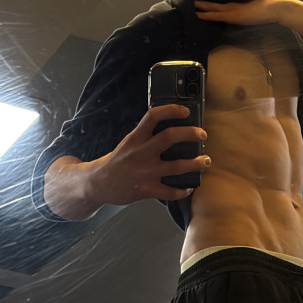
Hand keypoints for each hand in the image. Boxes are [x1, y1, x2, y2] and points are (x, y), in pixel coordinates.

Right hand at [93, 105, 210, 203]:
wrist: (97, 184)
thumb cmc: (116, 163)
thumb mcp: (127, 144)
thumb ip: (145, 137)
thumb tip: (170, 130)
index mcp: (135, 138)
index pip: (153, 116)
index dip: (171, 110)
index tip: (185, 111)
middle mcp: (140, 152)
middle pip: (169, 137)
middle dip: (191, 134)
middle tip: (202, 135)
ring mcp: (143, 172)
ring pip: (175, 166)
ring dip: (195, 164)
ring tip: (205, 162)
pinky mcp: (144, 190)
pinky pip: (168, 192)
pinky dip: (181, 191)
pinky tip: (188, 188)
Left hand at [194, 0, 289, 25]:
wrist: (273, 8)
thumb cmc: (267, 12)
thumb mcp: (255, 16)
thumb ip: (248, 18)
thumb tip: (245, 21)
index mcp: (236, 8)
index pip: (220, 7)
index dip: (209, 6)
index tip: (200, 4)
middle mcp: (232, 8)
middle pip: (213, 5)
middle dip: (201, 4)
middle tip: (190, 1)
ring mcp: (231, 10)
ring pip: (211, 8)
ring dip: (200, 7)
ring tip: (189, 5)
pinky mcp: (232, 15)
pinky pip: (215, 15)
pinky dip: (205, 14)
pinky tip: (197, 14)